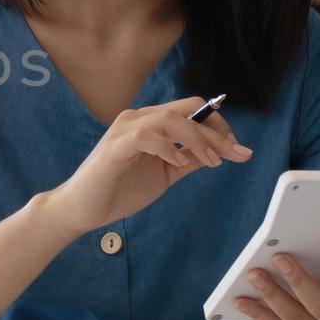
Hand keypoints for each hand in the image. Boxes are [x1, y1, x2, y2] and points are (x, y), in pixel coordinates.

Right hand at [47, 96, 251, 233]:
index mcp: (150, 123)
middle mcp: (138, 119)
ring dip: (197, 138)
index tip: (237, 148)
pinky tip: (177, 163)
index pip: (191, 110)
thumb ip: (187, 160)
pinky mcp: (114, 148)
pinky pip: (146, 136)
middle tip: (236, 153)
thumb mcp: (165, 174)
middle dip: (216, 131)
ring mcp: (124, 131)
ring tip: (210, 160)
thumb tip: (218, 152)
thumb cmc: (118, 190)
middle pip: (186, 110)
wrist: (82, 209)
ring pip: (169, 118)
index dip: (218, 125)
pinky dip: (167, 147)